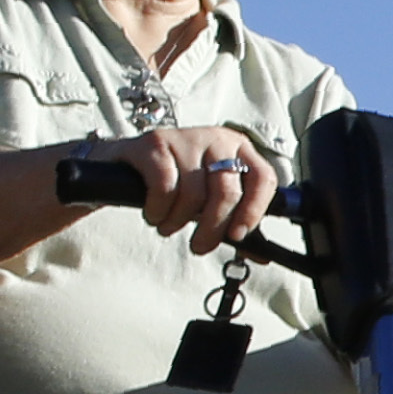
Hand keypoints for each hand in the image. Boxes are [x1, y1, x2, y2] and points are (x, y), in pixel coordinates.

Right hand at [87, 126, 276, 254]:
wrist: (129, 165)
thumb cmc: (178, 184)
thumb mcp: (210, 202)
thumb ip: (235, 224)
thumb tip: (262, 256)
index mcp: (239, 149)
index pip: (263, 178)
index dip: (253, 211)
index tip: (237, 235)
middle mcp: (217, 138)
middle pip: (227, 192)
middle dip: (212, 228)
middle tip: (199, 246)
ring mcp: (186, 137)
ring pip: (194, 193)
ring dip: (178, 221)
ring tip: (168, 225)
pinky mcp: (156, 142)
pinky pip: (165, 187)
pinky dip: (159, 209)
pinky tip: (155, 213)